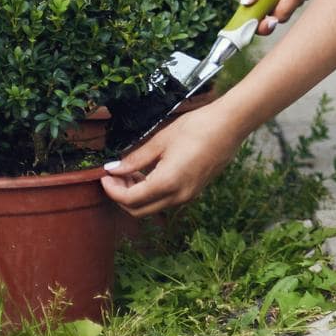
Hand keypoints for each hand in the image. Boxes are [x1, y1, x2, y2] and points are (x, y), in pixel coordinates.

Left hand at [101, 101, 242, 216]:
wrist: (230, 124)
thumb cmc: (197, 127)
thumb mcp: (161, 140)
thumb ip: (135, 158)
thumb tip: (113, 169)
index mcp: (167, 183)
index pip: (129, 199)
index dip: (112, 190)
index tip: (104, 175)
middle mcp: (178, 195)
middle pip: (139, 210)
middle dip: (122, 196)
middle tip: (116, 175)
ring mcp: (189, 195)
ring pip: (153, 207)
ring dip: (137, 195)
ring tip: (132, 171)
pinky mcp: (195, 190)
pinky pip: (166, 200)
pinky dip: (152, 192)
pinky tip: (150, 172)